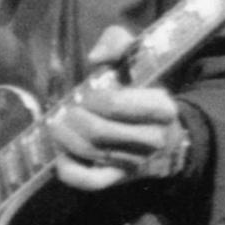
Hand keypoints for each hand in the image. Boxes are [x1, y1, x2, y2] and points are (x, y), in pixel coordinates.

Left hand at [42, 26, 189, 191]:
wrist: (167, 136)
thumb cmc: (143, 91)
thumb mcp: (138, 59)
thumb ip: (117, 43)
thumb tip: (94, 57)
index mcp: (161, 108)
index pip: (113, 104)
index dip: (90, 98)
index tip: (85, 94)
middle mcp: (152, 139)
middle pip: (97, 131)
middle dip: (73, 118)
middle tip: (65, 111)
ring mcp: (136, 163)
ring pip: (89, 153)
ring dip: (64, 138)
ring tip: (56, 126)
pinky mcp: (120, 179)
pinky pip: (88, 181)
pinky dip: (68, 169)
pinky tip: (61, 154)